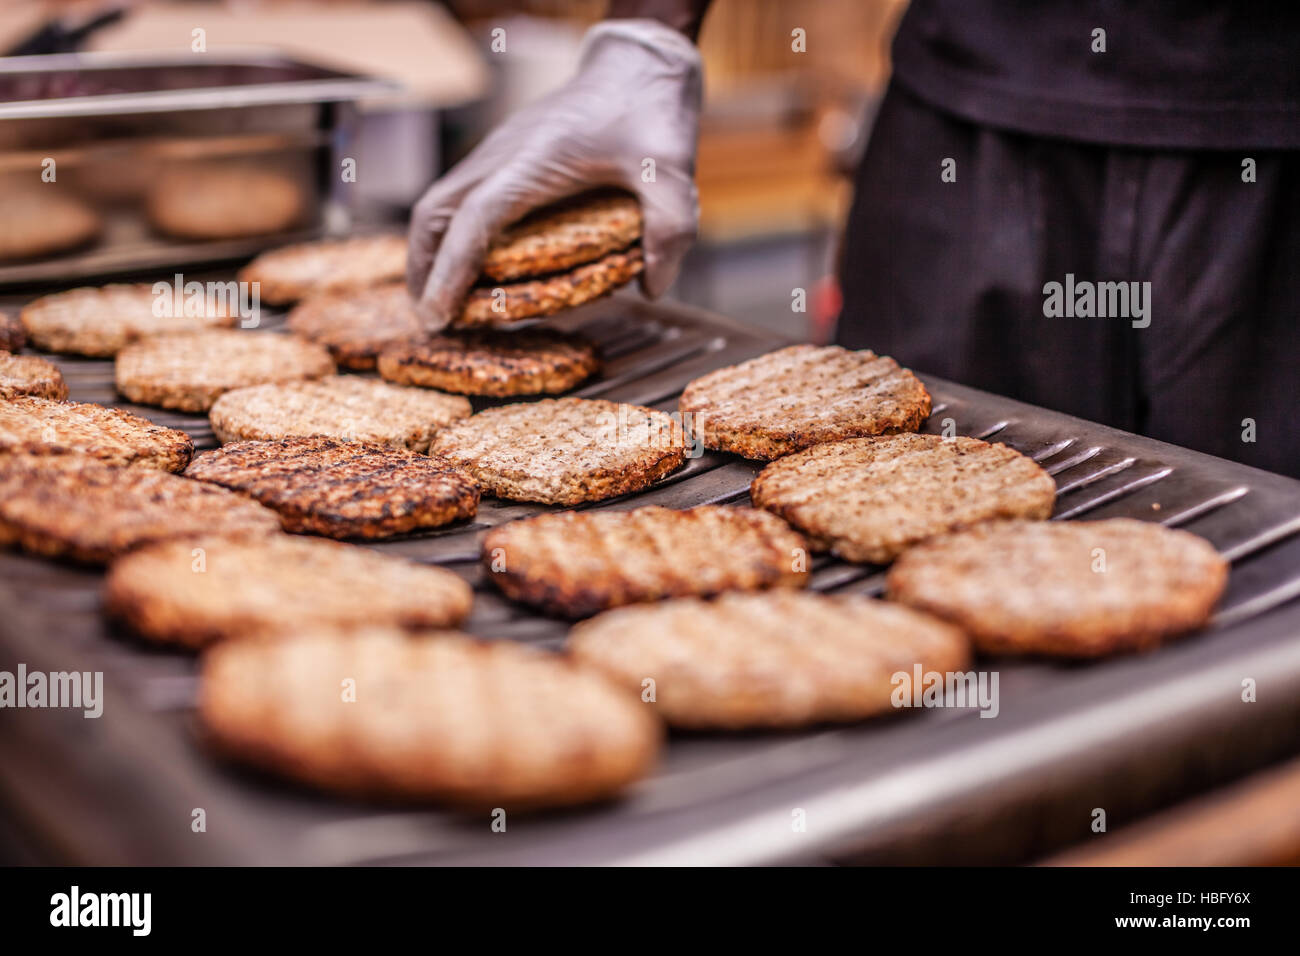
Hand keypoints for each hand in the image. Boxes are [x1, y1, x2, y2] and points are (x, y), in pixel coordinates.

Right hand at [406, 19, 702, 329]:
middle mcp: (504, 154)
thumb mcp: (673, 173)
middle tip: (431, 319)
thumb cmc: (652, 110)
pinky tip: (471, 262)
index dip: (452, 271)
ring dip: (431, 250)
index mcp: (534, 161)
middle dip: (423, 268)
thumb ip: (669, 231)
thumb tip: (651, 288)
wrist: (641, 60)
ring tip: (440, 300)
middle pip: (434, 212)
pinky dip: (452, 232)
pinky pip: (462, 195)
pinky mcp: (507, 152)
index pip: (475, 220)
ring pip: (440, 201)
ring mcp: (500, 150)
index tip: (440, 315)